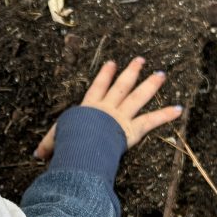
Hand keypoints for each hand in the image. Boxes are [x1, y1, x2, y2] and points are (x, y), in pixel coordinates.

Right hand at [34, 57, 181, 159]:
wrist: (81, 145)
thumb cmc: (67, 142)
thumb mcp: (54, 141)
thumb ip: (49, 146)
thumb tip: (36, 155)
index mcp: (89, 108)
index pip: (98, 87)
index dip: (105, 75)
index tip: (112, 63)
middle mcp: (107, 108)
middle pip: (122, 86)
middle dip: (131, 72)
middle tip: (141, 60)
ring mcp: (121, 116)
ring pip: (138, 97)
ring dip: (151, 86)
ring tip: (161, 74)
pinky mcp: (133, 129)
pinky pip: (151, 121)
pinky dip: (165, 115)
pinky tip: (179, 109)